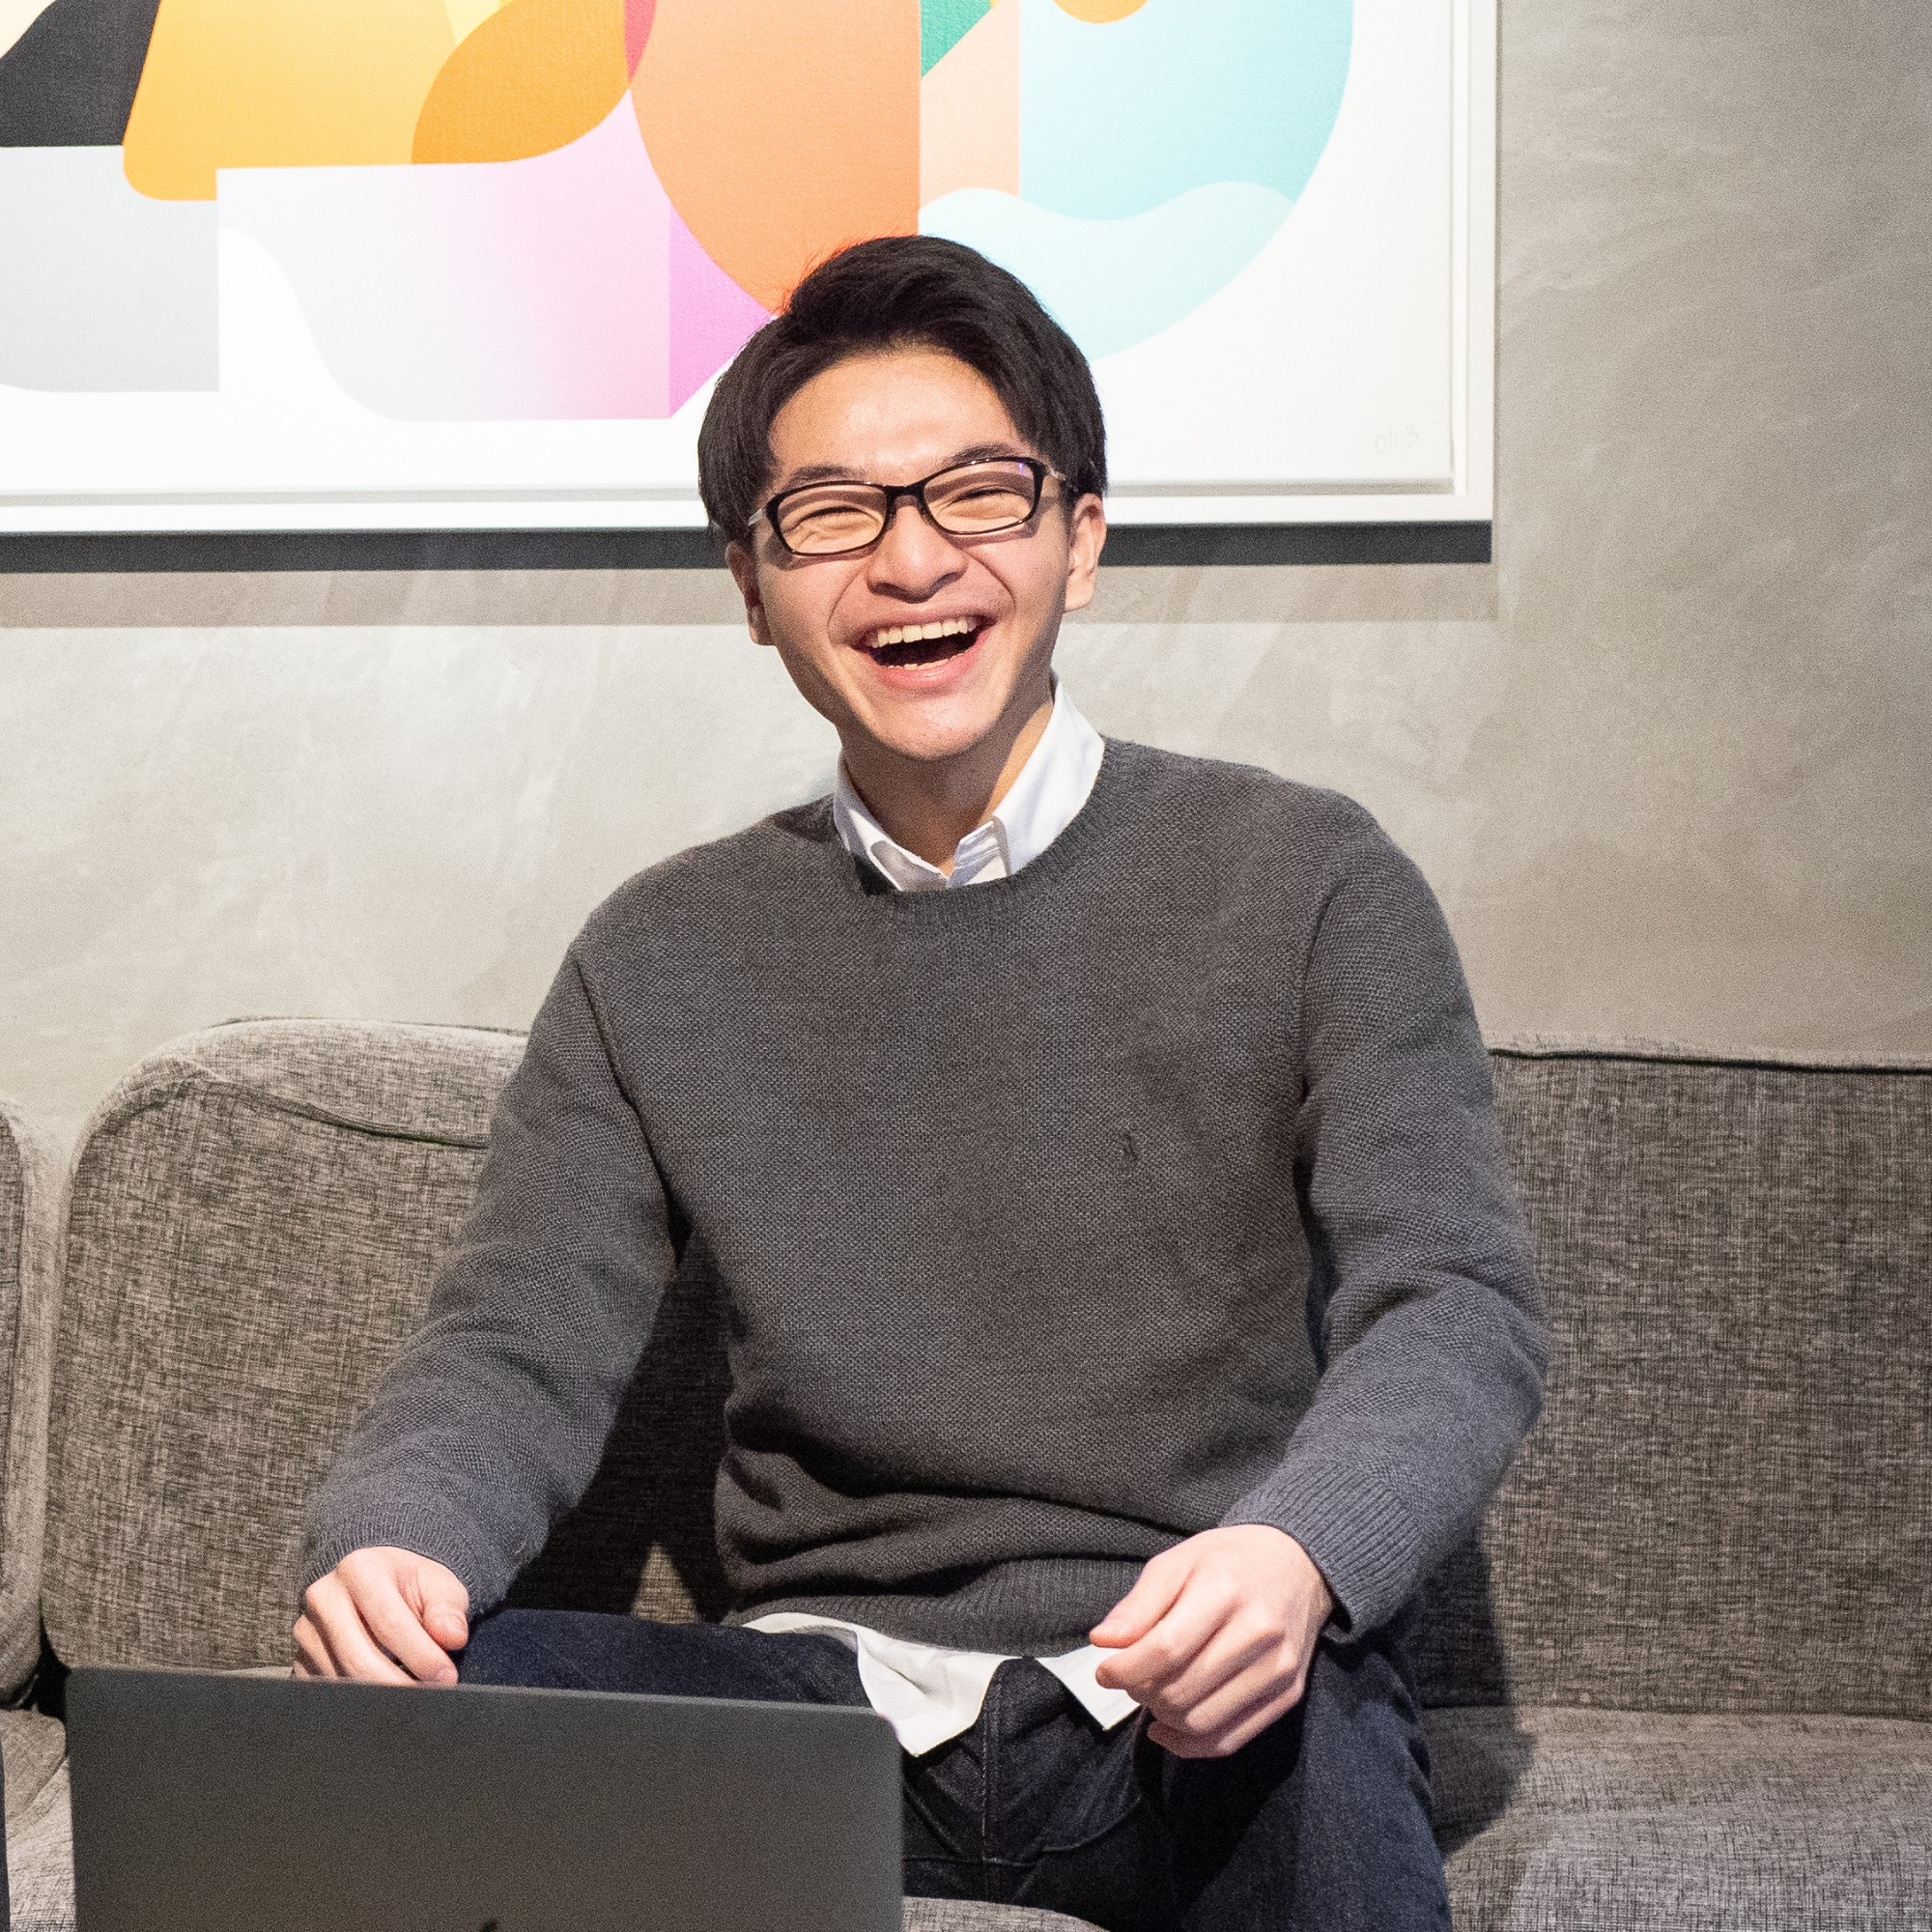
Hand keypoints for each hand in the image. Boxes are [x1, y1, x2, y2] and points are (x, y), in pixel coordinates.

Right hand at [293, 1546, 469, 1685]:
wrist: (376, 1581)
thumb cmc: (410, 1584)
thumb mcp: (438, 1584)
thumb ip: (447, 1609)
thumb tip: (452, 1637)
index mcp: (359, 1569)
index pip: (389, 1623)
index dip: (420, 1656)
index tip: (446, 1677)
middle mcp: (323, 1598)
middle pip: (359, 1658)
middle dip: (400, 1686)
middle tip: (432, 1697)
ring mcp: (307, 1633)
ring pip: (343, 1681)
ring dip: (381, 1696)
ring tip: (414, 1694)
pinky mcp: (300, 1661)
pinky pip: (329, 1694)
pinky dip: (360, 1702)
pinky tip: (387, 1697)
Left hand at [1090, 1525, 1333, 1757]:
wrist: (1297, 1566)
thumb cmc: (1228, 1561)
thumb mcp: (1177, 1561)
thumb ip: (1139, 1604)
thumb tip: (1102, 1641)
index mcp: (1225, 1589)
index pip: (1166, 1649)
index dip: (1125, 1669)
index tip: (1104, 1671)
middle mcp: (1258, 1632)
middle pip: (1181, 1690)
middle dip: (1141, 1692)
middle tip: (1130, 1677)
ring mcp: (1277, 1668)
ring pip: (1201, 1722)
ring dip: (1163, 1718)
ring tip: (1153, 1693)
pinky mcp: (1288, 1694)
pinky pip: (1229, 1740)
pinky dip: (1189, 1744)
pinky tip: (1168, 1727)